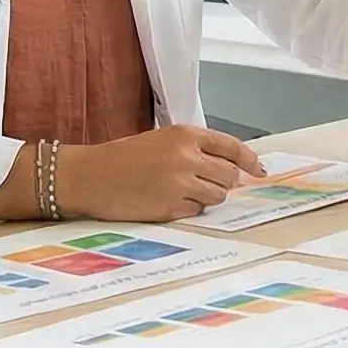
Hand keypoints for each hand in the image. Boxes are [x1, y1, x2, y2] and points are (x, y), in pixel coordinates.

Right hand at [56, 125, 267, 222]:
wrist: (89, 177)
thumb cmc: (122, 158)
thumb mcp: (162, 140)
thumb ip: (195, 149)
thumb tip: (231, 167)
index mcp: (185, 135)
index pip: (232, 147)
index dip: (249, 160)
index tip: (258, 170)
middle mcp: (186, 157)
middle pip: (229, 175)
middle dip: (223, 181)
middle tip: (204, 183)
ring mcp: (179, 184)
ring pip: (217, 196)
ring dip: (206, 197)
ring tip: (180, 191)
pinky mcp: (170, 208)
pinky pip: (196, 212)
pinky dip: (188, 209)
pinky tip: (166, 201)